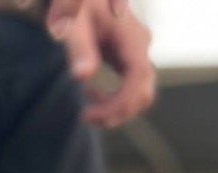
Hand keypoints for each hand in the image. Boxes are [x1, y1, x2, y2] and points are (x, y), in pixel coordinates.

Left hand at [61, 0, 154, 127]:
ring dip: (117, 110)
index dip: (119, 103)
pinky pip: (132, 89)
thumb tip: (81, 77)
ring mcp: (138, 53)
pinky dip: (114, 101)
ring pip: (140, 94)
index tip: (90, 115)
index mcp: (132, 36)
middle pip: (144, 92)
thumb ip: (78, 46)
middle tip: (86, 117)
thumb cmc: (78, 4)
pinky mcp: (130, 59)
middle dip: (117, 112)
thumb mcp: (74, 23)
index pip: (138, 79)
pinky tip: (90, 93)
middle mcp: (141, 46)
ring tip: (88, 111)